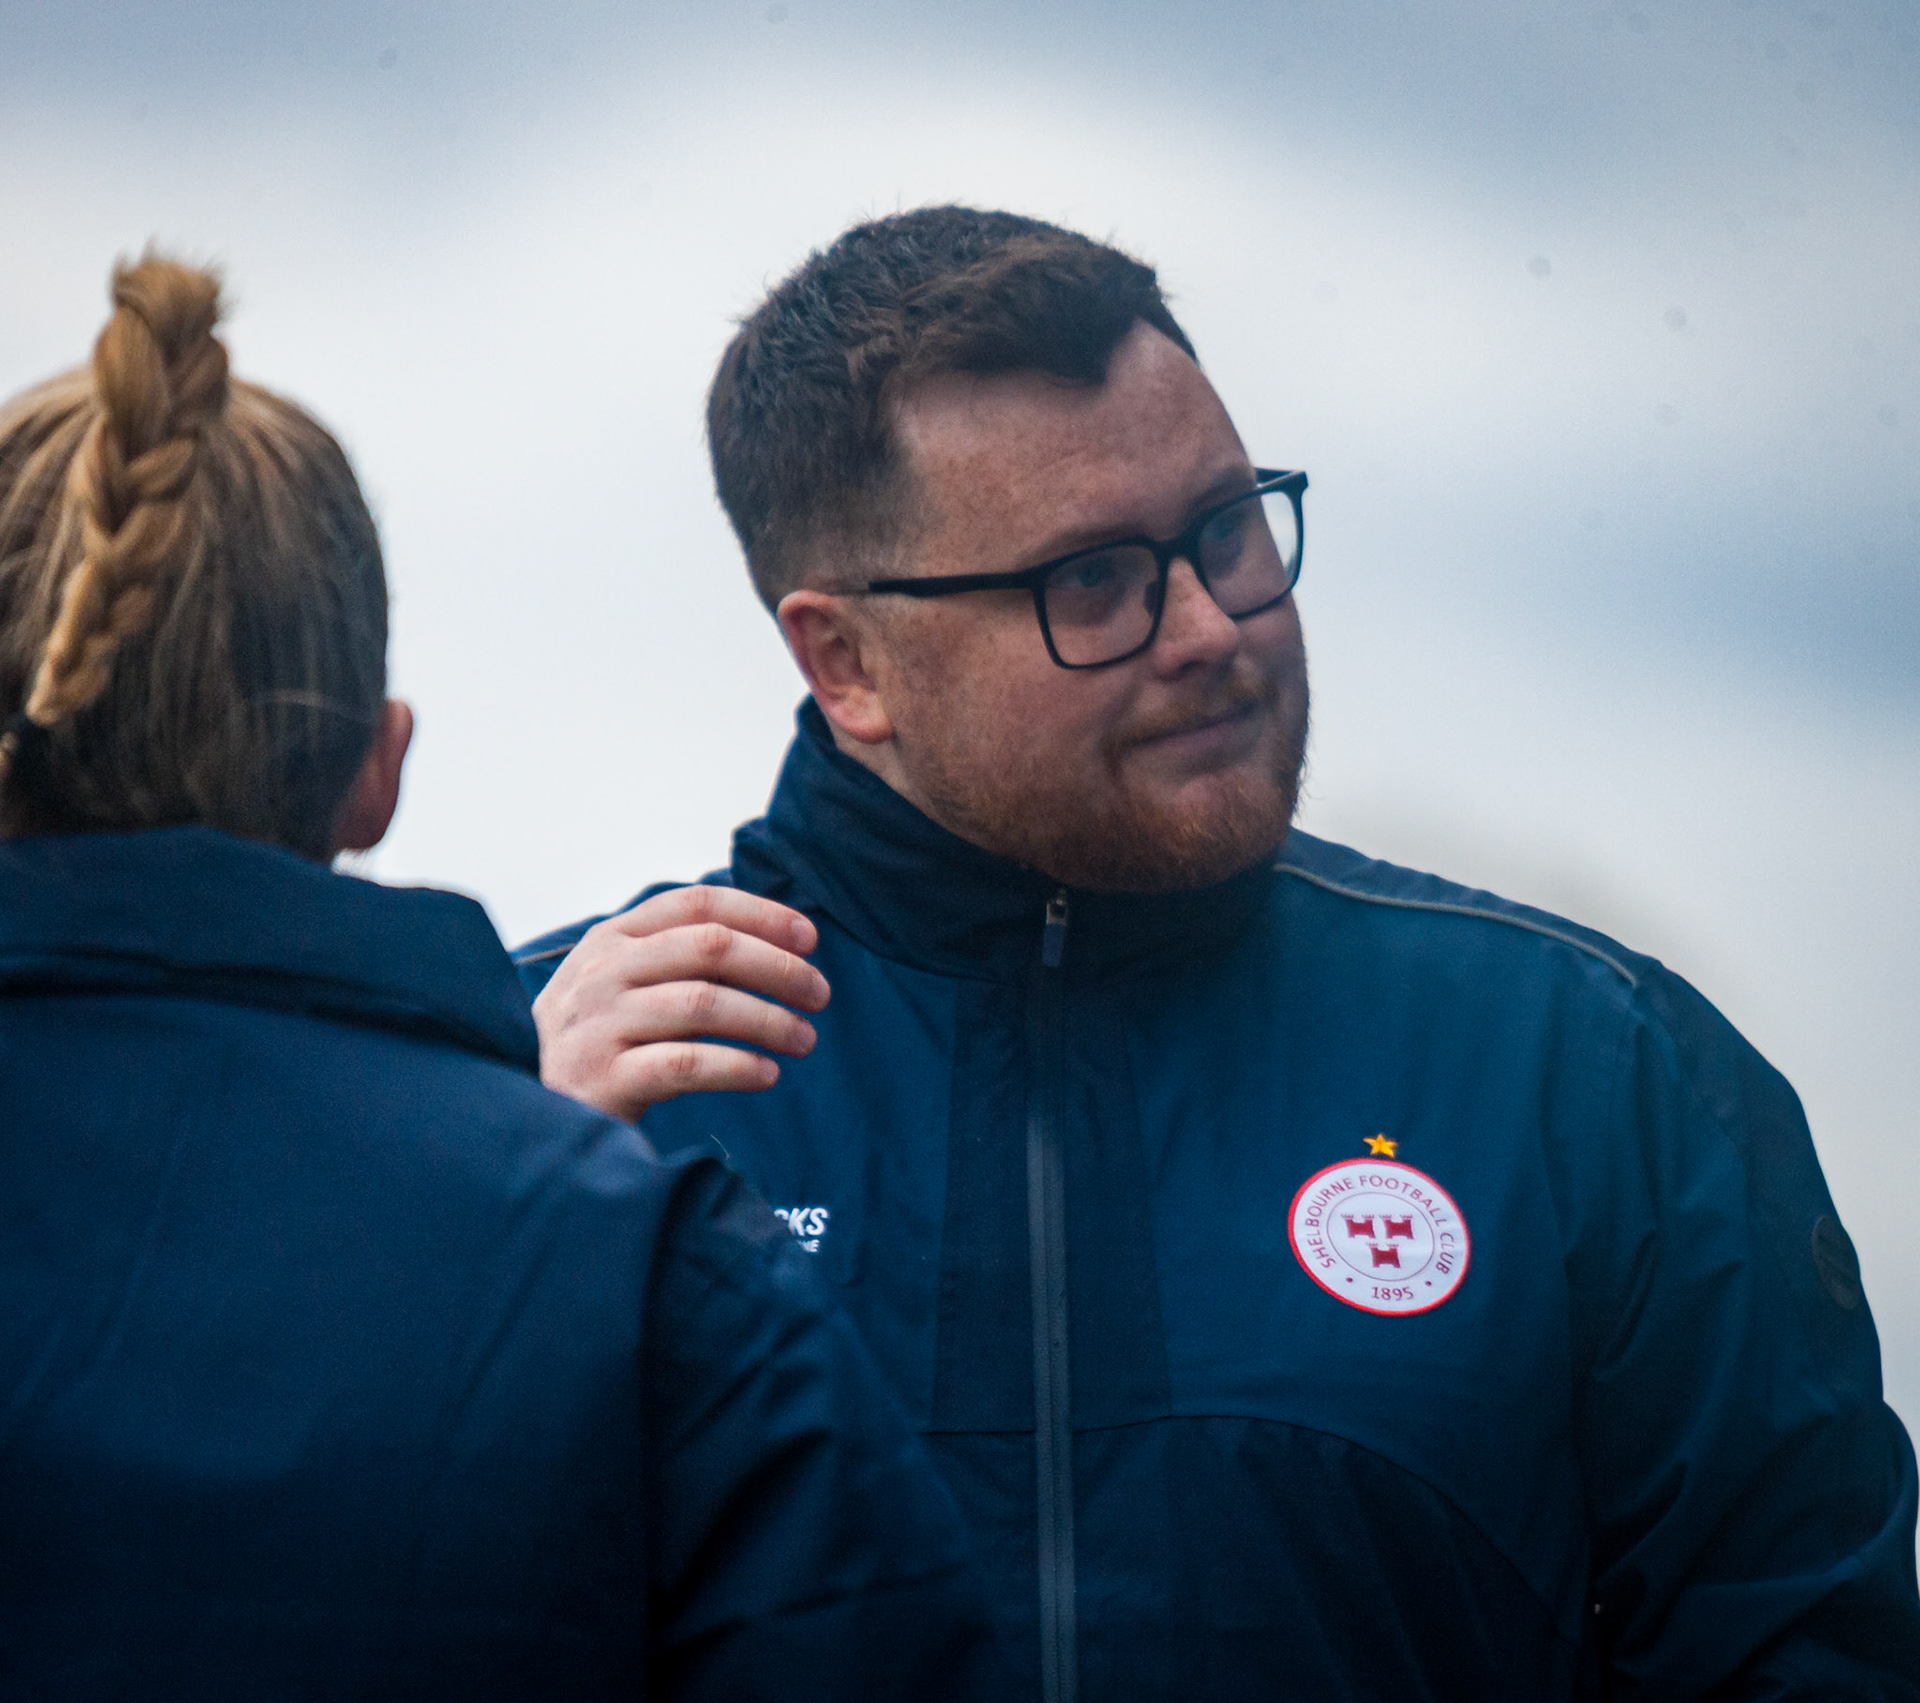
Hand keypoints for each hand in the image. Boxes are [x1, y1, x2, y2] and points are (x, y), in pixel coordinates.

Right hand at [532, 886, 828, 1123]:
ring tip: (805, 1039)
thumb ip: (675, 953)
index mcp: (612, 938)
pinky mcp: (603, 1080)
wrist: (520, 1107)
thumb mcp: (616, 981)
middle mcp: (604, 972)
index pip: (698, 903)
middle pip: (711, 948)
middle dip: (779, 967)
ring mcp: (601, 1024)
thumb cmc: (590, 1040)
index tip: (811, 938)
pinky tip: (767, 1074)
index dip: (762, 914)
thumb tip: (770, 939)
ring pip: (705, 1004)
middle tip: (820, 994)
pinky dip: (737, 1066)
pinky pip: (687, 1064)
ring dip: (769, 1020)